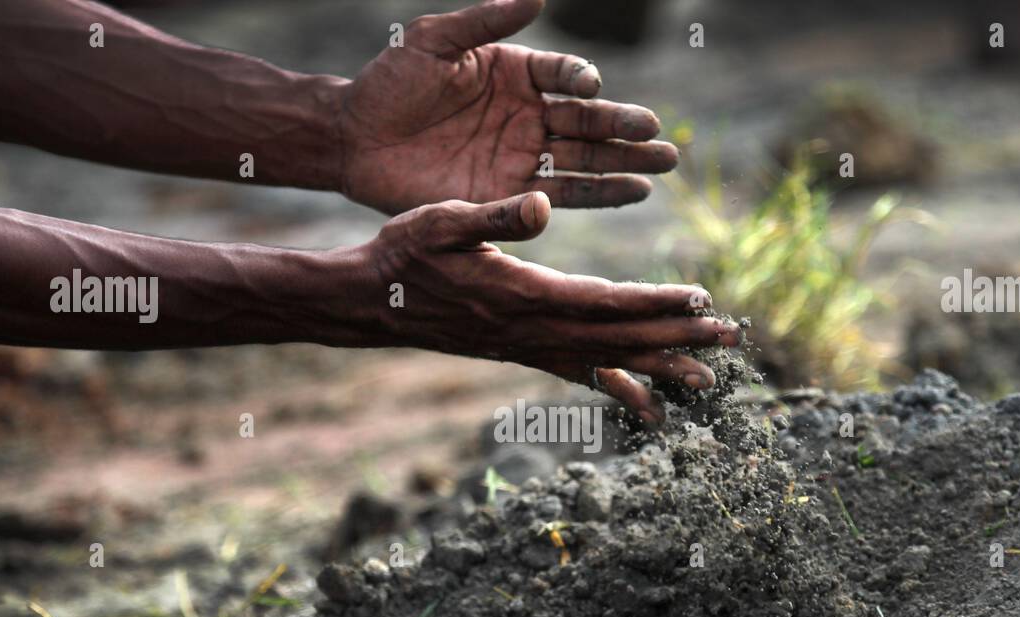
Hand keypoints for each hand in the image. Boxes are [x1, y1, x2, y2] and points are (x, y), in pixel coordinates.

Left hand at [335, 0, 677, 214]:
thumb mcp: (436, 40)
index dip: (578, 80)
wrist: (357, 137)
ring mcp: (522, 157)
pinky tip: (632, 192)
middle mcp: (529, 115)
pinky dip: (597, 195)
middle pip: (587, 122)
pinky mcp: (508, 194)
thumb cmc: (393, 80)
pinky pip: (561, 195)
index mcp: (518, 73)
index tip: (587, 87)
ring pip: (585, 161)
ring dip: (624, 165)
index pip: (564, 75)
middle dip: (624, 129)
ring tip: (662, 166)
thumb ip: (487, 19)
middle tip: (659, 137)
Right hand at [356, 192, 737, 423]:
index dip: (656, 302)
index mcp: (523, 295)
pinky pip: (580, 375)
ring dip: (660, 368)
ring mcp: (530, 347)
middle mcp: (534, 331)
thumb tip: (543, 206)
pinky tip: (647, 405)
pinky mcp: (524, 352)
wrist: (375, 303)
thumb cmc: (405, 254)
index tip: (702, 300)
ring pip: (608, 361)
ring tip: (706, 383)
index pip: (604, 301)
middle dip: (678, 338)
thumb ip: (495, 215)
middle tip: (731, 342)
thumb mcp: (442, 221)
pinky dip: (618, 388)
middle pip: (620, 336)